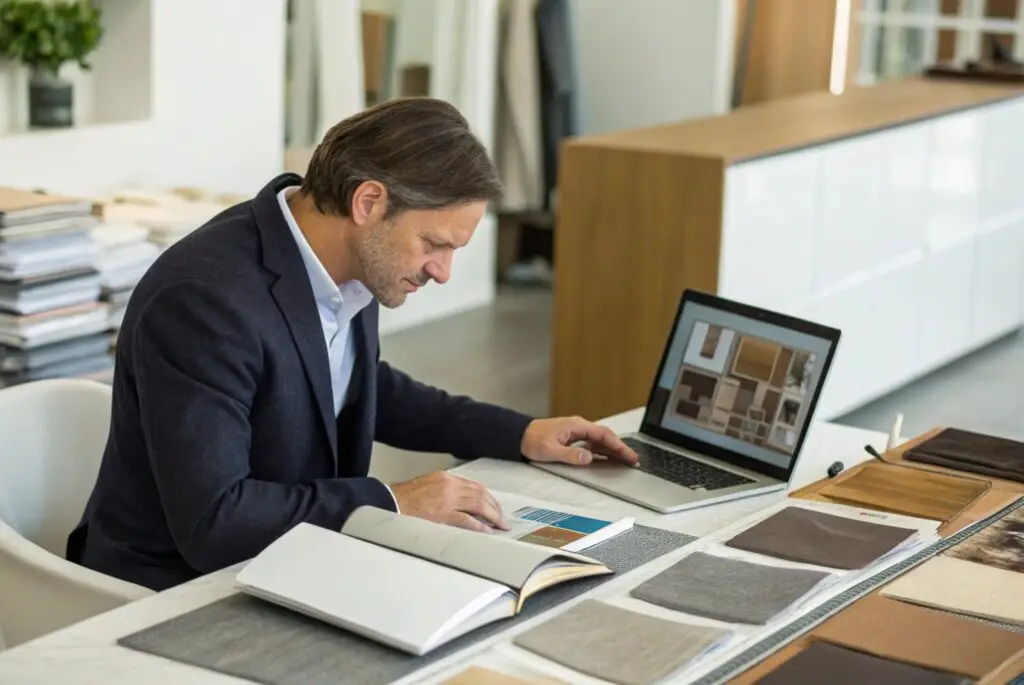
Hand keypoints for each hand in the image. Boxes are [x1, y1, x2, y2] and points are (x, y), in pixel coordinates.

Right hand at [389, 471, 509, 532]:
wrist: (388, 504)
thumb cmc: (404, 498)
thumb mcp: (427, 486)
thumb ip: (445, 491)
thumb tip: (462, 503)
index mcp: (445, 478)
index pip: (474, 486)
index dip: (488, 497)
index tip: (494, 506)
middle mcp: (449, 485)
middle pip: (480, 494)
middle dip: (494, 507)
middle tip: (501, 518)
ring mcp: (447, 500)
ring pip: (478, 505)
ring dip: (492, 516)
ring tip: (499, 525)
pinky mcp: (443, 515)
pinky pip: (467, 520)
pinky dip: (480, 526)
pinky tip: (487, 531)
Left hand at [520, 416, 638, 466]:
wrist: (518, 436)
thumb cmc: (532, 440)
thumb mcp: (550, 451)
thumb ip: (570, 455)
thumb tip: (588, 457)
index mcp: (576, 426)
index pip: (603, 435)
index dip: (618, 445)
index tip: (628, 455)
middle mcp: (578, 427)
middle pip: (605, 437)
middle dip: (620, 448)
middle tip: (633, 460)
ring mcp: (576, 432)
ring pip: (600, 441)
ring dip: (612, 450)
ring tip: (625, 461)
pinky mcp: (572, 438)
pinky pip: (592, 444)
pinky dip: (602, 451)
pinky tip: (607, 459)